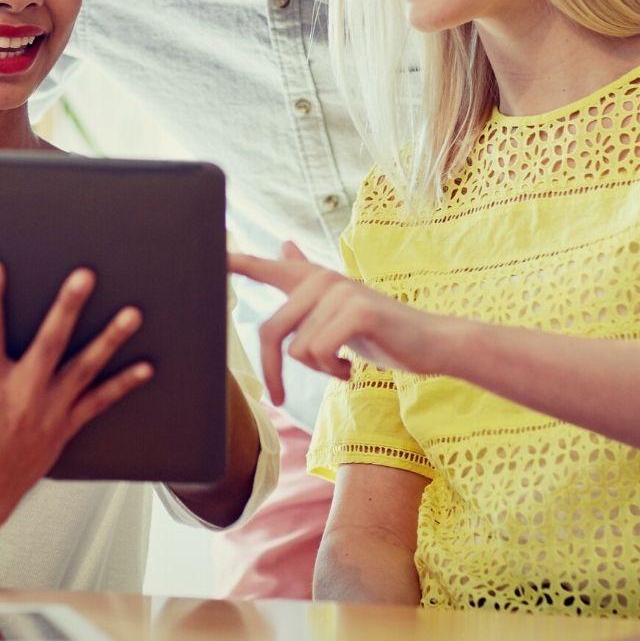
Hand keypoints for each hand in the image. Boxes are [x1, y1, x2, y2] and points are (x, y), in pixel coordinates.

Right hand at [0, 260, 151, 548]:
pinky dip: (123, 386)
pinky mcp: (64, 428)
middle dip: (67, 307)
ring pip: (84, 369)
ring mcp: (47, 412)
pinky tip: (146, 367)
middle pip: (49, 343)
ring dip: (110, 340)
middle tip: (85, 275)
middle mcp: (20, 396)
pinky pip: (99, 403)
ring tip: (132, 313)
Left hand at [230, 244, 449, 404]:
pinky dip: (334, 372)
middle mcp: (322, 278)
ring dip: (321, 370)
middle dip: (274, 372)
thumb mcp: (338, 306)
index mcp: (313, 279)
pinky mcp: (357, 310)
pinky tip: (353, 370)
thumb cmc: (380, 331)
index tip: (210, 255)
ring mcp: (340, 291)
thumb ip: (309, 278)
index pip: (267, 267)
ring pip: (299, 350)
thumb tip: (283, 245)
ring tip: (344, 364)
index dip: (236, 263)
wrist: (430, 344)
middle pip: (271, 331)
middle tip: (282, 396)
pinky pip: (319, 353)